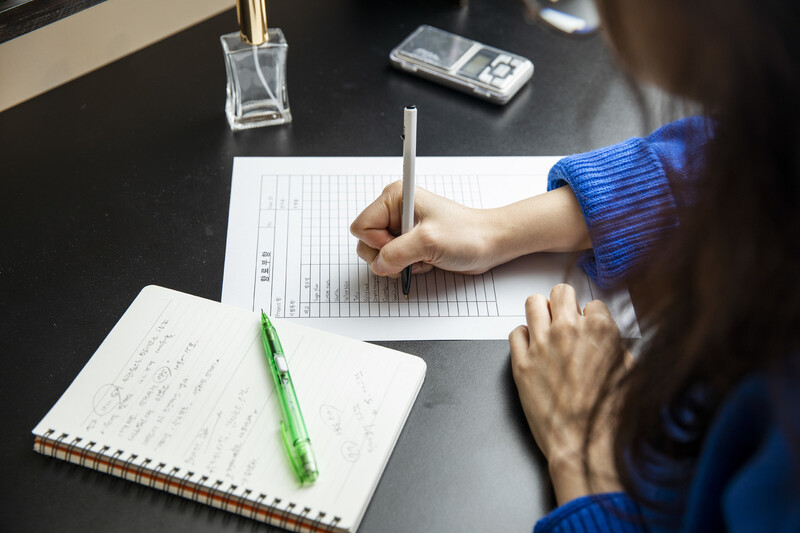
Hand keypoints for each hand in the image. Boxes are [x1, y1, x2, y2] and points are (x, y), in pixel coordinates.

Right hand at [350, 181, 591, 277]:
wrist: (490, 243)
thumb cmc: (468, 234)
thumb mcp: (429, 242)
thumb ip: (396, 253)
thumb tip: (378, 264)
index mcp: (395, 198)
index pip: (361, 226)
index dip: (378, 241)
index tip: (402, 242)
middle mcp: (395, 211)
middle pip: (367, 243)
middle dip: (389, 256)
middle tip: (415, 252)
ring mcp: (401, 228)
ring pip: (379, 256)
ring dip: (400, 263)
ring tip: (424, 256)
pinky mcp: (409, 243)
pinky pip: (393, 262)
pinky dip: (408, 267)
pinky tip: (427, 260)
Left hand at [508, 284, 628, 503]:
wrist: (586, 446)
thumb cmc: (609, 417)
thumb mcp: (628, 374)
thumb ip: (614, 347)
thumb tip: (605, 338)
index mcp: (600, 330)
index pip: (592, 303)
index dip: (590, 318)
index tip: (587, 329)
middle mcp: (568, 331)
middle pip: (560, 292)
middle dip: (564, 304)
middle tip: (565, 320)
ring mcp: (542, 345)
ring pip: (533, 303)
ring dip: (541, 313)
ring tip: (545, 328)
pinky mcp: (521, 363)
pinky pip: (515, 333)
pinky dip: (523, 337)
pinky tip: (532, 350)